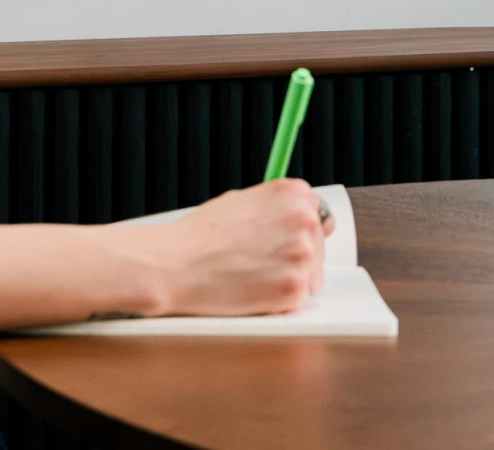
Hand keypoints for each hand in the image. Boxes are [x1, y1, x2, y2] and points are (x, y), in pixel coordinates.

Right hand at [107, 179, 331, 317]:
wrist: (176, 264)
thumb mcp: (242, 201)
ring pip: (312, 275)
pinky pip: (298, 299)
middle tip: (257, 260)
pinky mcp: (294, 290)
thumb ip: (278, 207)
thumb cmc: (201, 234)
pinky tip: (252, 289)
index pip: (318, 213)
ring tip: (252, 274)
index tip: (281, 239)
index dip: (298, 230)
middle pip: (318, 245)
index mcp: (294, 193)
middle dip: (294, 256)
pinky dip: (279, 300)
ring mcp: (302, 256)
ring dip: (289, 278)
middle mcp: (304, 220)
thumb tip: (307, 218)